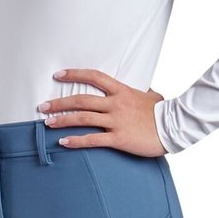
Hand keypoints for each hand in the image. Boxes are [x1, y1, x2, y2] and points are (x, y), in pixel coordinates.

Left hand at [38, 69, 166, 155]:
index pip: (94, 77)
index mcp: (122, 91)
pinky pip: (92, 140)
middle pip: (81, 100)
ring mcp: (116, 121)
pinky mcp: (118, 138)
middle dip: (59, 102)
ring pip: (83, 118)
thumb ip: (141, 92)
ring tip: (47, 123)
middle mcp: (116, 104)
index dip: (74, 74)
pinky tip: (63, 143)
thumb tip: (142, 90)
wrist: (175, 127)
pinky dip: (76, 141)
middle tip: (43, 106)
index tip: (58, 75)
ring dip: (62, 120)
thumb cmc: (164, 111)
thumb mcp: (151, 96)